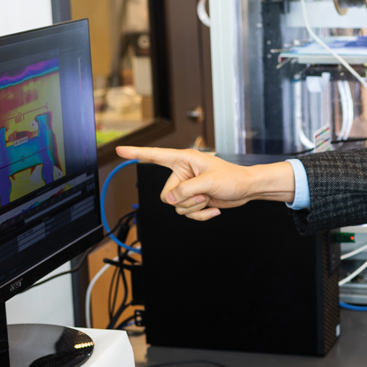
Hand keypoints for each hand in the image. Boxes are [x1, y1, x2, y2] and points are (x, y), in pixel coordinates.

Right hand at [114, 146, 294, 220]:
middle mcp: (182, 173)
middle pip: (166, 194)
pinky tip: (213, 208)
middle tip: (203, 194)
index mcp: (184, 160)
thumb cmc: (233, 178)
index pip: (155, 156)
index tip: (120, 151)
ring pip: (176, 206)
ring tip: (209, 198)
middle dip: (185, 199)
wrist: (246, 190)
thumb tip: (171, 200)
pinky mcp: (193, 200)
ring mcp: (187, 188)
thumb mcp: (209, 182)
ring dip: (194, 208)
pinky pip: (186, 214)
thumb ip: (186, 190)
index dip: (136, 153)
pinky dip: (200, 215)